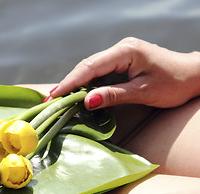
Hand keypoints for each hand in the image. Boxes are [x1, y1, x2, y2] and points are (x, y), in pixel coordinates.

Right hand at [50, 37, 199, 109]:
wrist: (194, 75)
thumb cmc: (174, 83)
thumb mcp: (144, 92)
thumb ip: (114, 95)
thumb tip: (87, 101)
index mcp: (126, 51)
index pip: (91, 66)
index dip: (71, 81)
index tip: (54, 95)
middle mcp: (120, 49)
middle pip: (87, 66)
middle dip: (69, 82)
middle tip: (51, 99)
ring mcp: (120, 54)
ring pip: (91, 69)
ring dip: (76, 84)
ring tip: (59, 99)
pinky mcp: (121, 61)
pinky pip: (99, 72)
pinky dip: (88, 84)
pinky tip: (78, 94)